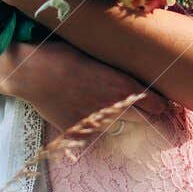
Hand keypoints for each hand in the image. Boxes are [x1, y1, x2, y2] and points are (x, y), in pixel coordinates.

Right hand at [12, 39, 172, 140]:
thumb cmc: (63, 55)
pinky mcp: (79, 134)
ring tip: (99, 107)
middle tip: (140, 111)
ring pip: (118, 129)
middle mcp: (115, 107)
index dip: (159, 105)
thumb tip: (133, 78)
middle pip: (143, 121)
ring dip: (115, 121)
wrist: (32, 72)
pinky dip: (89, 129)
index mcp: (123, 86)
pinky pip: (92, 136)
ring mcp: (97, 124)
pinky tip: (78, 113)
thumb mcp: (97, 56)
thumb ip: (117, 72)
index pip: (156, 104)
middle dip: (143, 116)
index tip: (159, 105)